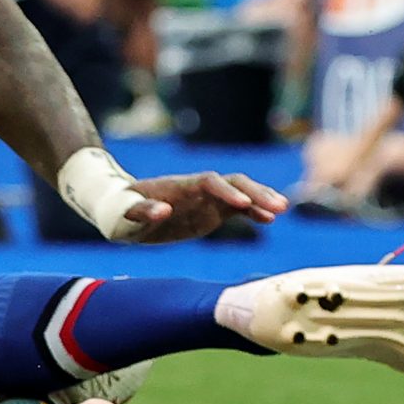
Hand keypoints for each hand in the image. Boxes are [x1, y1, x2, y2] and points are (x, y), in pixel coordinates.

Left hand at [116, 171, 286, 241]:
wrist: (122, 210)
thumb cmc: (121, 211)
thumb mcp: (125, 214)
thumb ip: (143, 212)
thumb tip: (164, 211)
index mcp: (180, 187)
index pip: (210, 182)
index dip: (227, 191)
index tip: (243, 203)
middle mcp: (198, 190)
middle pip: (233, 183)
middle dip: (256, 193)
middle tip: (279, 206)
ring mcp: (206, 199)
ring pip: (241, 192)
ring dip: (261, 200)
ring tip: (281, 210)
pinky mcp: (210, 211)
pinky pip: (237, 209)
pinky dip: (254, 213)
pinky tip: (270, 221)